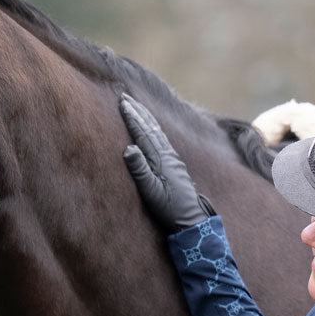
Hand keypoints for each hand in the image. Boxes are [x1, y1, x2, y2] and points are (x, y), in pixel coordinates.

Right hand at [120, 94, 212, 231]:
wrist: (191, 219)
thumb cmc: (169, 209)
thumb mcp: (151, 192)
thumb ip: (140, 170)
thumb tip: (129, 148)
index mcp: (160, 159)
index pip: (143, 133)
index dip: (133, 117)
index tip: (123, 102)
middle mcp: (168, 155)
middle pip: (151, 128)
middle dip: (138, 111)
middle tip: (126, 96)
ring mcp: (173, 159)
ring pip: (158, 132)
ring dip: (146, 117)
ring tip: (137, 106)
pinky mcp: (176, 165)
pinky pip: (163, 139)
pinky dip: (155, 128)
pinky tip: (153, 128)